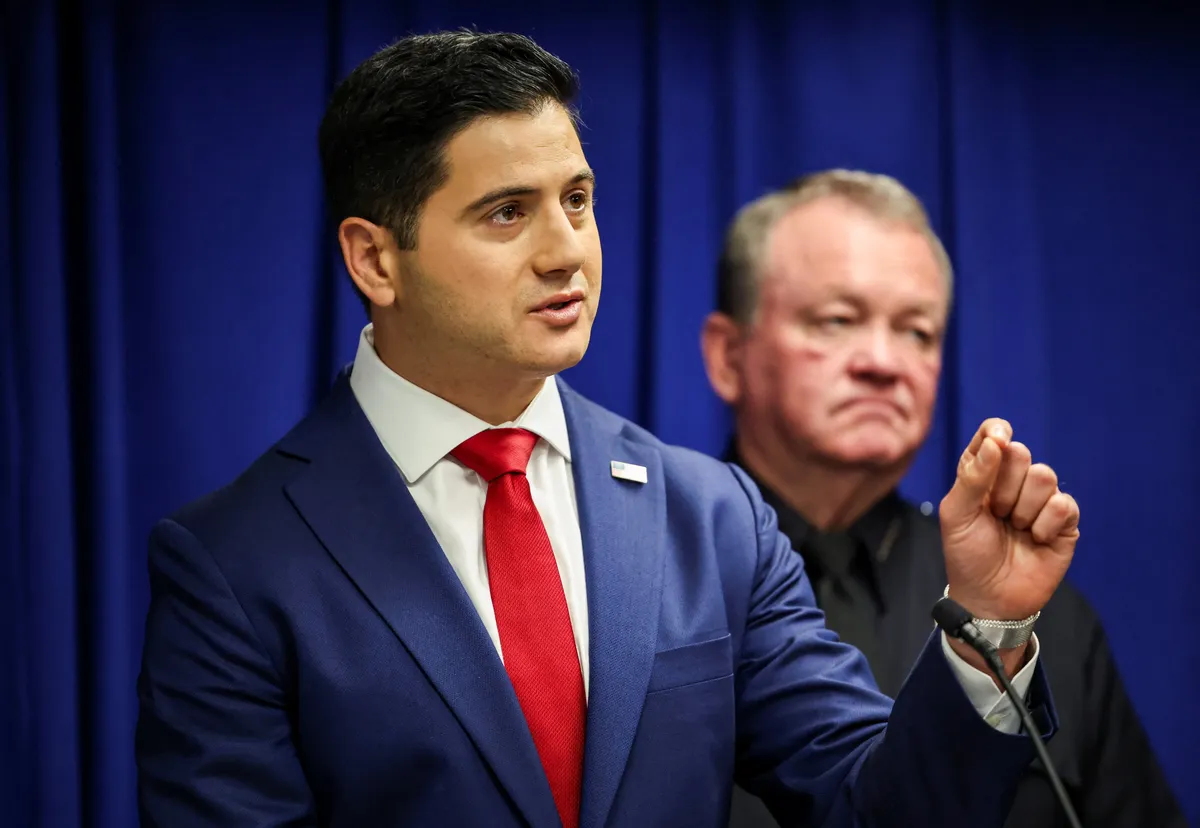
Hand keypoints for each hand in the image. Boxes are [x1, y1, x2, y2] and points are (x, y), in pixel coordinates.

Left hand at [939, 419, 1079, 623]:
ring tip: (1014, 529)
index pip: (994, 435)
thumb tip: (996, 440)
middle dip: (1005, 485)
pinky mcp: (1064, 522)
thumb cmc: (967, 554)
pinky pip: (1063, 504)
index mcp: (982, 474)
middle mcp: (1012, 483)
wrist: (989, 598)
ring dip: (1023, 507)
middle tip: (994, 513)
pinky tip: (1035, 540)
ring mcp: (1039, 501)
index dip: (997, 431)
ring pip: (1044, 476)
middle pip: (1021, 453)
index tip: (998, 439)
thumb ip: (973, 476)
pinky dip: (1045, 524)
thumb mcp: (957, 514)